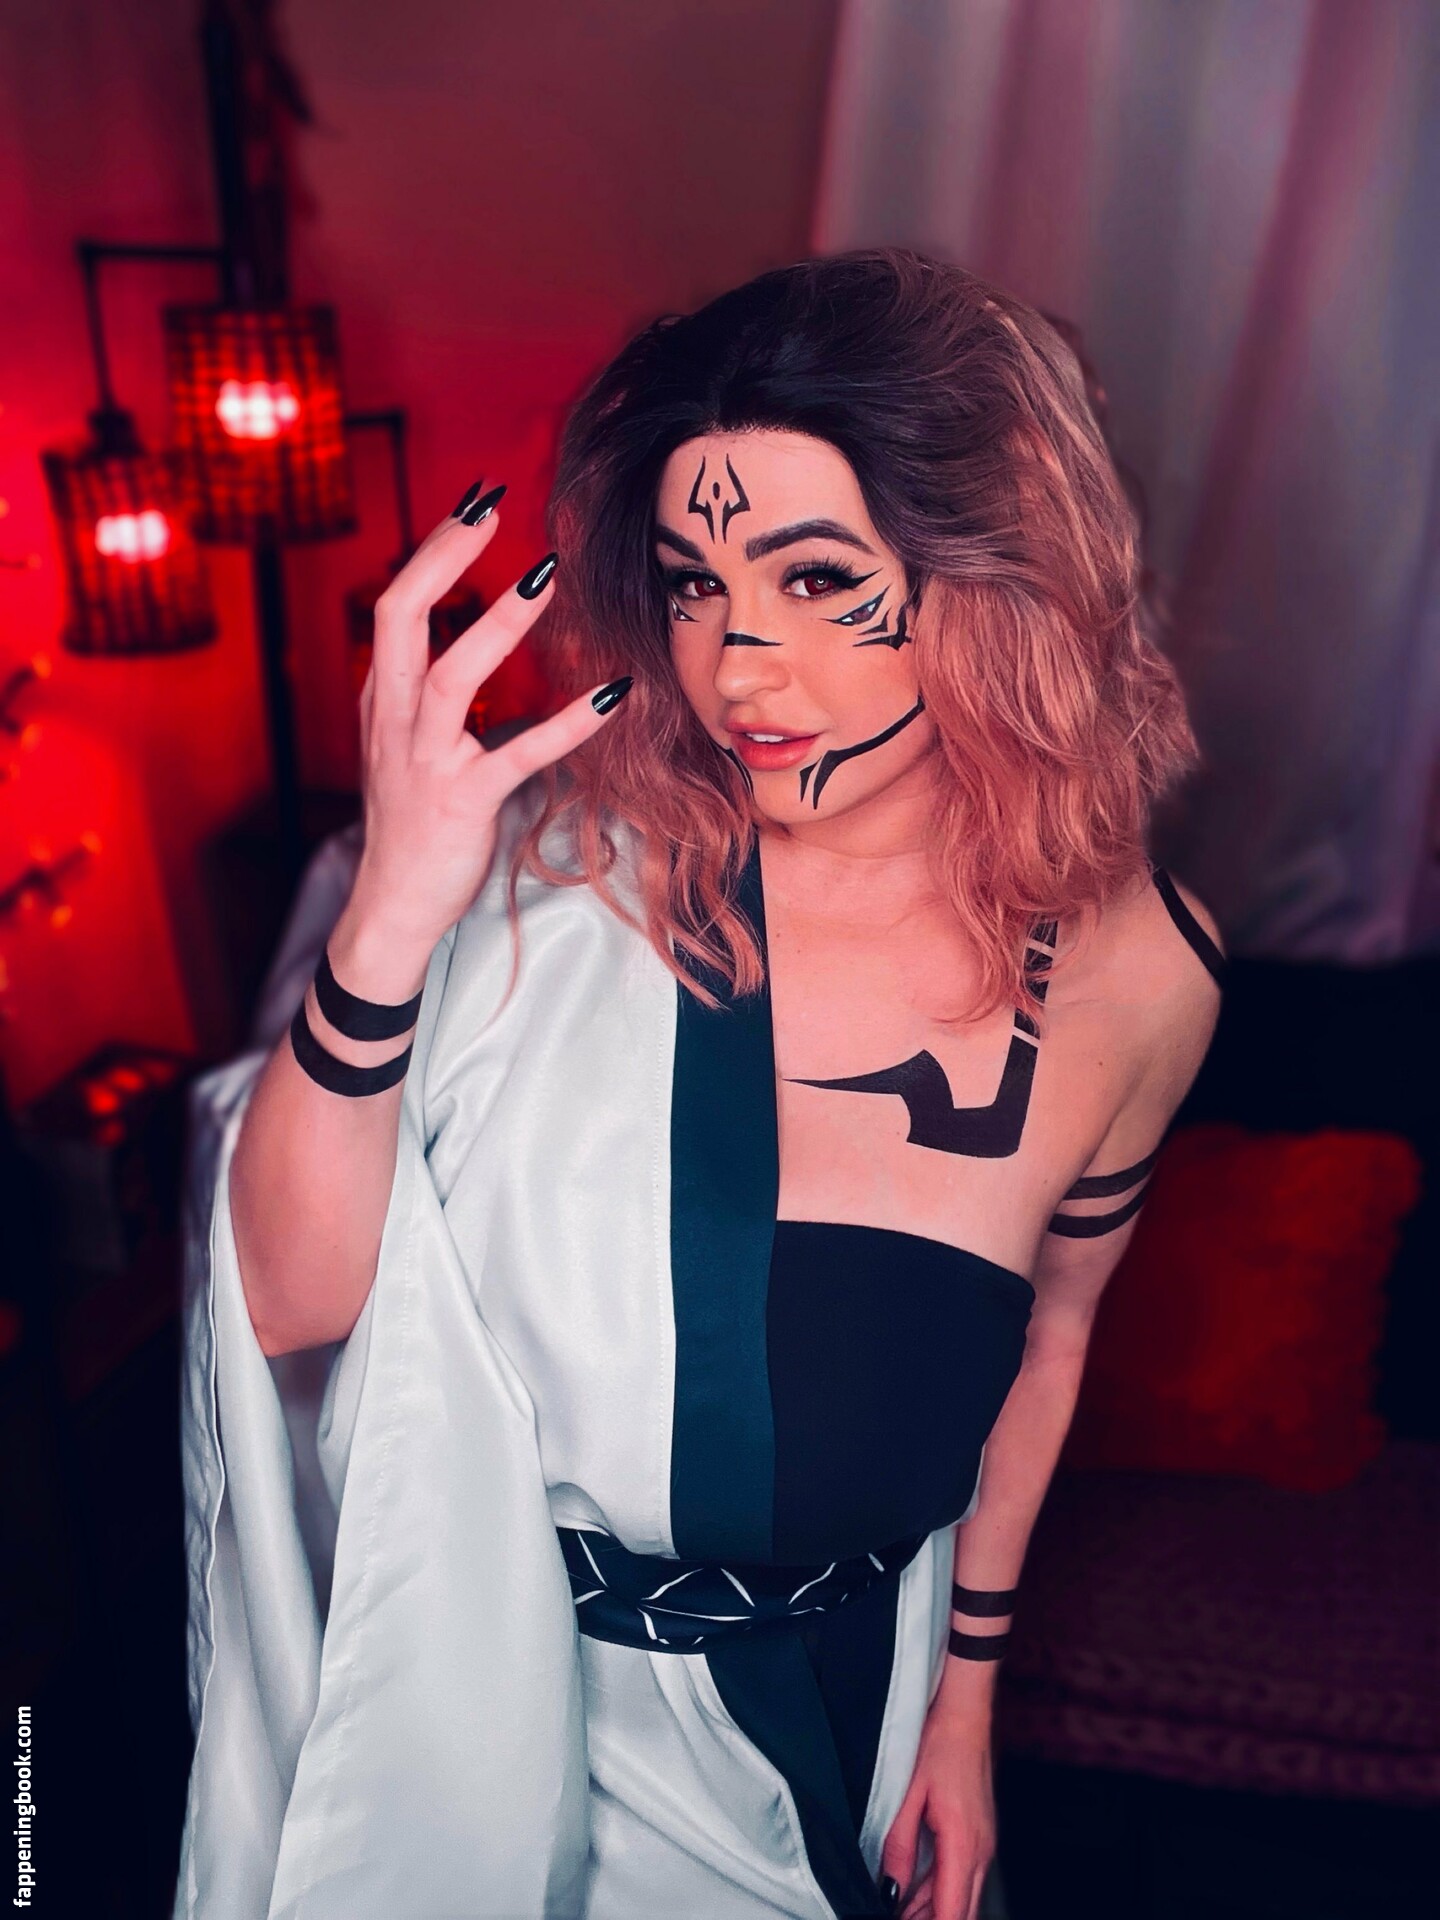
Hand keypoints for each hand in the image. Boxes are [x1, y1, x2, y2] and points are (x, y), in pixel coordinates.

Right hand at [338, 486, 627, 987]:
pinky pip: (518, 756)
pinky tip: (610, 693)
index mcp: (382, 700)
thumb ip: (427, 693)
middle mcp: (393, 720)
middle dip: (443, 556)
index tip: (474, 506)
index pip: (393, 606)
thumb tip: (472, 637)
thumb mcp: (405, 745)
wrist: (392, 906)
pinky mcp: (461, 804)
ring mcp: (423, 762)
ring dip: (500, 623)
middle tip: (492, 507)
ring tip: (547, 576)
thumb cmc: (411, 821)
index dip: (432, 551)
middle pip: (400, 618)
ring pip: (450, 677)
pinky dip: (567, 722)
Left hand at [880, 1707, 995, 1919]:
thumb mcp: (910, 1794)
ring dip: (933, 1912)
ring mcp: (983, 1845)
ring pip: (963, 1898)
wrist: (965, 1716)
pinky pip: (962, 1878)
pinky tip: (914, 1898)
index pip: (953, 1911)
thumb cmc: (939, 1745)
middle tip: (894, 1919)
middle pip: (961, 1912)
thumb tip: (891, 1888)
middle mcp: (980, 1851)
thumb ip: (900, 1846)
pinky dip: (939, 1894)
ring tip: (897, 1913)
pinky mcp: (978, 1837)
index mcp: (963, 1843)